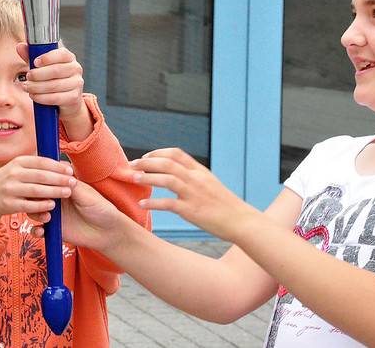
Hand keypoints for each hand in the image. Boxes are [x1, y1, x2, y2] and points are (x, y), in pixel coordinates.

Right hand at [0, 155, 76, 240]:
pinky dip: (41, 205)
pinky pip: (28, 205)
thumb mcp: (20, 169)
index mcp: (18, 162)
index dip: (57, 166)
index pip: (41, 162)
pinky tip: (52, 205)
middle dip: (59, 179)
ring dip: (53, 191)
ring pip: (36, 190)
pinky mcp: (8, 204)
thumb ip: (41, 167)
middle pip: (40, 176)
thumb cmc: (10, 181)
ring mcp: (10, 189)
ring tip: (67, 193)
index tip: (70, 171)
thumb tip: (66, 165)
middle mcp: (13, 174)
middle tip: (73, 182)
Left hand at [17, 43, 85, 121]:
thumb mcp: (42, 67)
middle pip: (56, 70)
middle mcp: (76, 69)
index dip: (47, 58)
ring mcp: (77, 83)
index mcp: (69, 57)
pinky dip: (42, 98)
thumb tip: (20, 46)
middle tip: (27, 76)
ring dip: (37, 87)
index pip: (61, 54)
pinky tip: (34, 96)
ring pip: (54, 85)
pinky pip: (55, 98)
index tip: (35, 62)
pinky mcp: (74, 97)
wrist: (67, 99)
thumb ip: (31, 56)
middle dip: (38, 74)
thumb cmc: (54, 79)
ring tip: (26, 87)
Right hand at [29, 180, 126, 251]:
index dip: (42, 180)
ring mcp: (52, 214)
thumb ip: (71, 186)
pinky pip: (37, 230)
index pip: (46, 180)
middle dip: (34, 196)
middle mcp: (55, 199)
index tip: (44, 183)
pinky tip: (42, 231)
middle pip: (35, 194)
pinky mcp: (52, 230)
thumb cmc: (101, 209)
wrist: (108, 232)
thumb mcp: (87, 194)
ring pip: (32, 211)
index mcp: (62, 186)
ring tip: (47, 217)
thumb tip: (57, 174)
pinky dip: (35, 231)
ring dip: (35, 212)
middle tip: (45, 201)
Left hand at [130, 148, 256, 240]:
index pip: (177, 154)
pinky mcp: (192, 210)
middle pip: (167, 163)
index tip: (146, 156)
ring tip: (134, 178)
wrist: (242, 221)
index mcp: (201, 171)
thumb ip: (194, 177)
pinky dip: (153, 203)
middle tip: (132, 164)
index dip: (158, 153)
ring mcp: (194, 194)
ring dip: (147, 177)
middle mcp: (196, 179)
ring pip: (166, 179)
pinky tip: (142, 204)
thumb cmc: (226, 205)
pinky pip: (168, 204)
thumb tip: (176, 174)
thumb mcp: (211, 184)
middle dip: (147, 162)